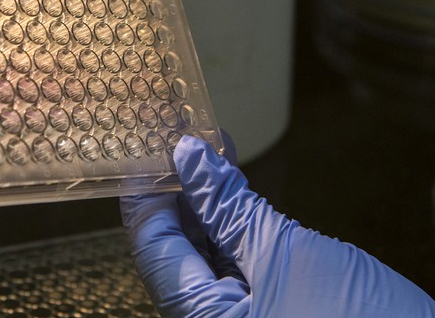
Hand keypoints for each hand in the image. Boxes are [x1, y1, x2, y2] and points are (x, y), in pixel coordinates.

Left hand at [119, 135, 434, 316]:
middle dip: (179, 189)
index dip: (147, 190)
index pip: (154, 247)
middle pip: (177, 249)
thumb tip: (188, 157)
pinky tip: (236, 187)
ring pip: (208, 253)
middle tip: (184, 136)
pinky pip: (238, 264)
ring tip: (209, 148)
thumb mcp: (287, 253)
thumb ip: (230, 208)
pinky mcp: (273, 310)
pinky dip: (235, 224)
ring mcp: (244, 317)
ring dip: (207, 202)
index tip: (148, 143)